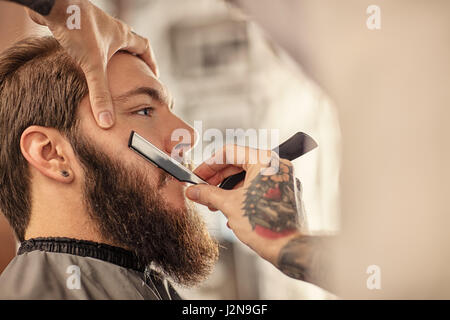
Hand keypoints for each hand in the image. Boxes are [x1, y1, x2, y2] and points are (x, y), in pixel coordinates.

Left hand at [26, 0, 157, 127]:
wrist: (52, 4)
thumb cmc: (77, 28)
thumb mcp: (92, 65)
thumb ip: (100, 93)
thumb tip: (107, 120)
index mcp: (121, 35)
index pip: (144, 47)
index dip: (150, 62)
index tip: (153, 75)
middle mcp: (110, 27)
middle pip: (128, 44)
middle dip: (132, 60)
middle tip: (133, 76)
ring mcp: (93, 25)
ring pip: (108, 42)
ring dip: (111, 56)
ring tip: (109, 73)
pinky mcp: (77, 25)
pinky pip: (90, 41)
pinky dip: (91, 53)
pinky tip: (82, 63)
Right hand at [185, 145, 306, 265]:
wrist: (287, 248)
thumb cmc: (266, 225)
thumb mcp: (230, 205)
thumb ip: (209, 194)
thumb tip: (195, 190)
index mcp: (264, 161)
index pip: (230, 152)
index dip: (209, 164)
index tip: (198, 174)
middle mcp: (276, 166)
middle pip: (239, 163)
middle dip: (218, 178)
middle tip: (202, 188)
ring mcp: (282, 180)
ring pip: (248, 177)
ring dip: (229, 189)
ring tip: (215, 203)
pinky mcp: (284, 193)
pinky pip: (259, 187)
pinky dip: (243, 195)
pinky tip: (231, 211)